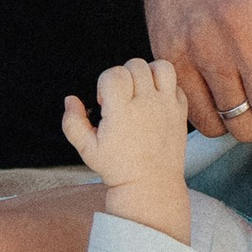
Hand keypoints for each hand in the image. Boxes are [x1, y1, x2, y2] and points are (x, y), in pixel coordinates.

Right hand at [60, 56, 191, 239]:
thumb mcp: (87, 150)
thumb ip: (72, 122)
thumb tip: (70, 100)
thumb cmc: (118, 168)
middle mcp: (146, 105)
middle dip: (124, 76)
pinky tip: (155, 104)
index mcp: (122, 112)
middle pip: (136, 65)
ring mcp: (166, 107)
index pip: (114, 74)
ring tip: (141, 91)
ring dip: (149, 74)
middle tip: (122, 99)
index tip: (105, 102)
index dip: (104, 82)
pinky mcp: (181, 112)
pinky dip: (166, 88)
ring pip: (161, 67)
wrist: (151, 186)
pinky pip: (177, 85)